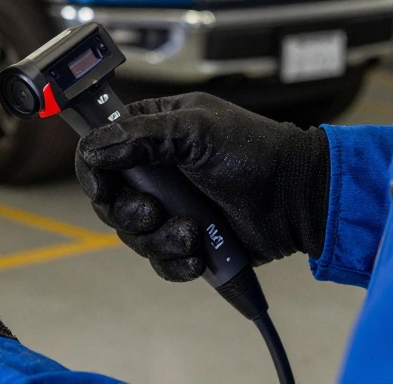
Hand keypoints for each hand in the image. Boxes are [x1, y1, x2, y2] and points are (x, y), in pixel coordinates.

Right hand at [76, 93, 329, 281]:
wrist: (300, 197)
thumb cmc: (255, 151)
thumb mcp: (194, 130)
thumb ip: (139, 135)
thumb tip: (92, 148)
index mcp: (149, 134)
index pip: (97, 152)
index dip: (93, 173)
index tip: (103, 189)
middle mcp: (154, 172)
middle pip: (109, 202)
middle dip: (129, 214)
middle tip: (155, 212)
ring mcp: (170, 208)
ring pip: (133, 236)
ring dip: (159, 240)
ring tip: (192, 234)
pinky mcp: (187, 240)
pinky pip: (160, 261)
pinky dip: (175, 262)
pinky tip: (198, 255)